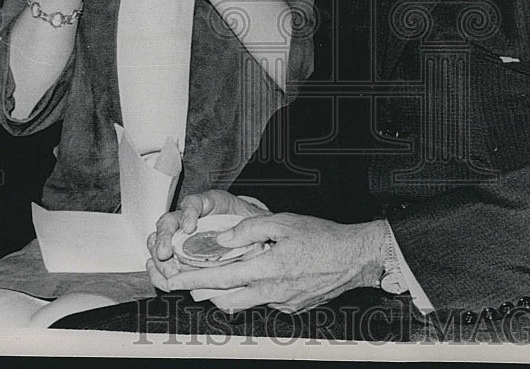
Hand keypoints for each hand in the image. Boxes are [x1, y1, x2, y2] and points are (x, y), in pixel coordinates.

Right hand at [148, 190, 267, 283]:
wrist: (246, 237)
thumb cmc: (246, 226)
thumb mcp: (250, 220)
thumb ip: (248, 226)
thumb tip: (256, 237)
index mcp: (206, 205)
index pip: (192, 203)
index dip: (188, 214)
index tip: (190, 227)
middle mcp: (188, 219)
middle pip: (168, 222)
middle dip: (164, 238)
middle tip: (166, 254)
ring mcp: (179, 238)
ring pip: (158, 240)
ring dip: (158, 257)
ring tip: (168, 271)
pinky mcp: (177, 257)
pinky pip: (160, 262)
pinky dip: (157, 271)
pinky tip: (162, 279)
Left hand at [149, 213, 387, 313]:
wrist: (354, 258)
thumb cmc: (323, 237)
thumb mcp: (284, 222)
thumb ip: (250, 228)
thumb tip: (223, 238)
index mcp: (267, 268)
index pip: (221, 278)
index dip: (194, 279)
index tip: (176, 278)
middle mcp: (271, 291)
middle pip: (226, 300)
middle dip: (204, 291)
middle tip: (191, 280)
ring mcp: (281, 303)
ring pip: (244, 303)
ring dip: (227, 293)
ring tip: (219, 278)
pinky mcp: (291, 308)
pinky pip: (264, 302)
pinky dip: (253, 292)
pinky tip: (258, 277)